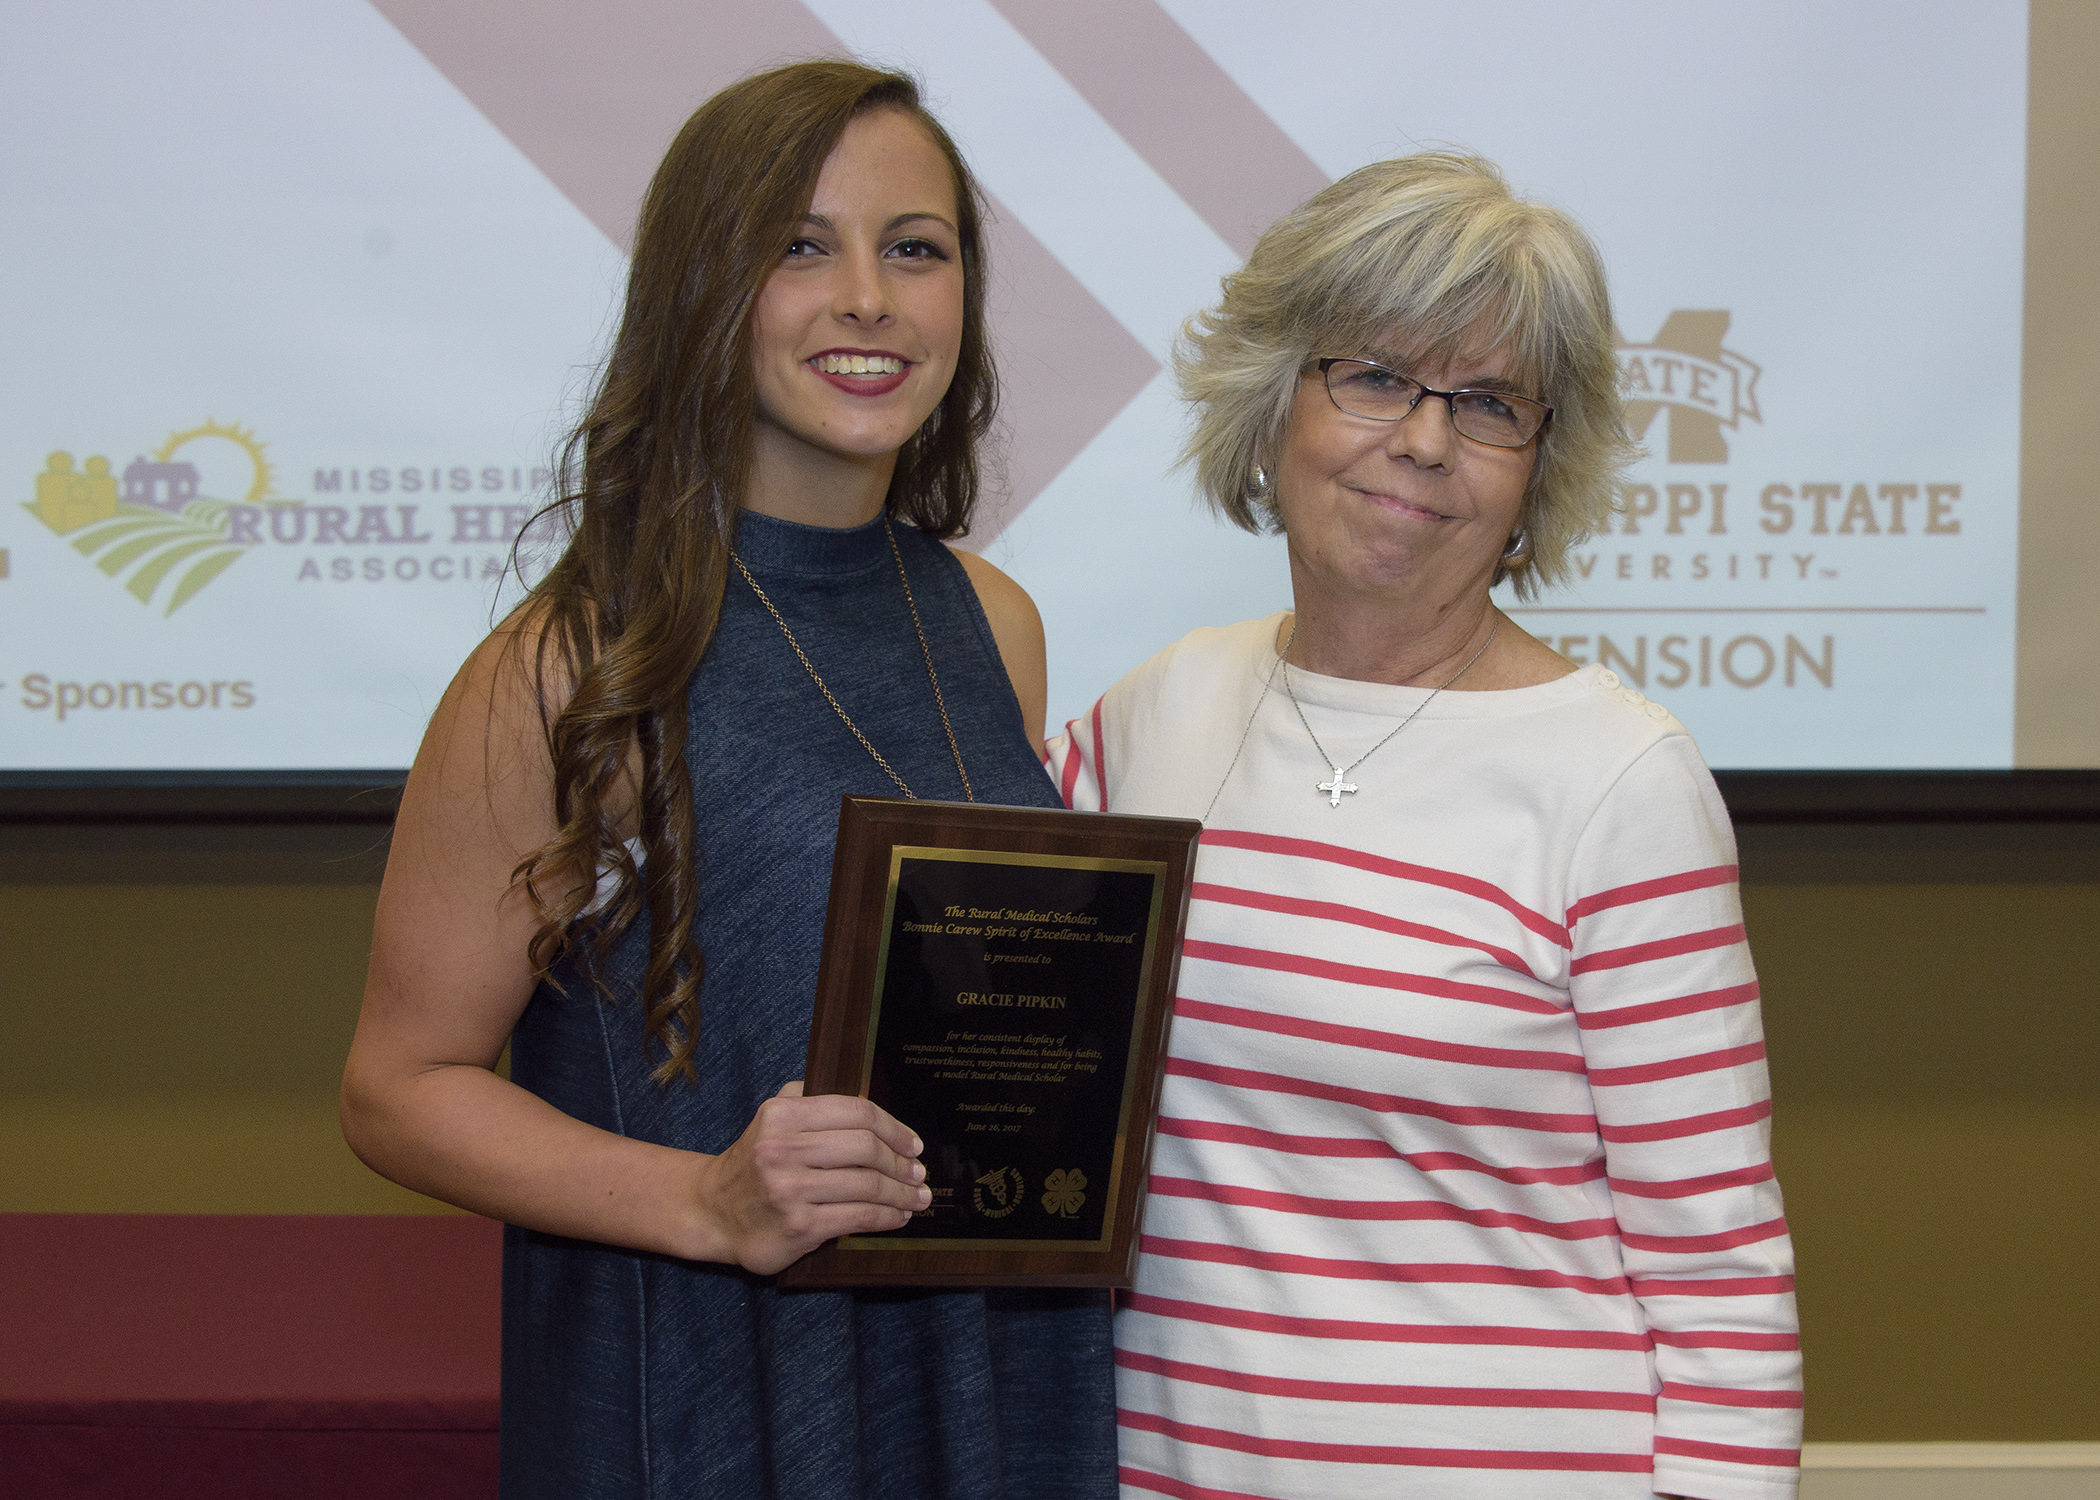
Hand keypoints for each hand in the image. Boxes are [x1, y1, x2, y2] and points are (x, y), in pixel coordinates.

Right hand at [692, 1082, 929, 1274]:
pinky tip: (897, 1217)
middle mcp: (783, 1149)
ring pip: (867, 1185)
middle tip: (919, 1173)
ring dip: (901, 1194)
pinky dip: (886, 1217)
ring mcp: (790, 1189)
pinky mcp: (798, 1226)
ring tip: (917, 1198)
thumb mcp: (771, 1118)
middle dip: (901, 1163)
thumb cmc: (754, 1163)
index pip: (856, 1112)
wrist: (713, 1211)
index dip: (894, 1128)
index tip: (914, 1144)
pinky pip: (857, 1217)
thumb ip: (810, 1099)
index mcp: (782, 1114)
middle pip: (866, 1148)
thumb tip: (869, 1105)